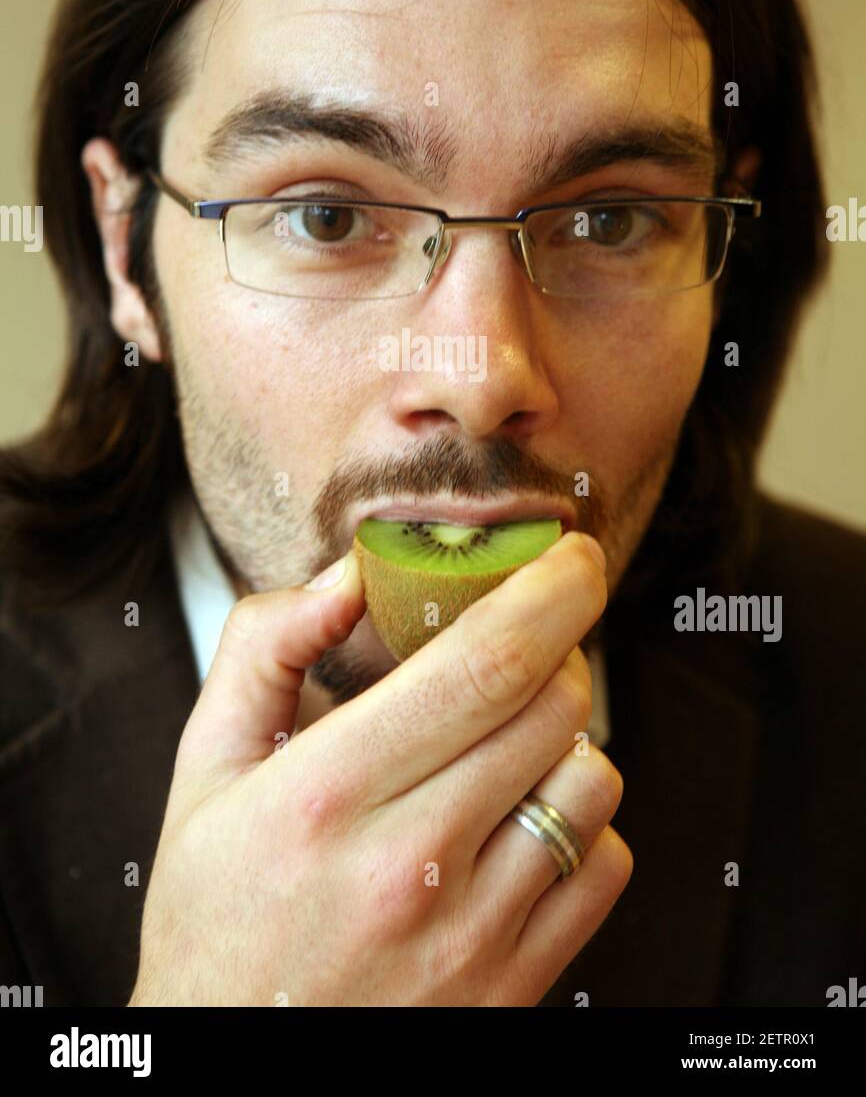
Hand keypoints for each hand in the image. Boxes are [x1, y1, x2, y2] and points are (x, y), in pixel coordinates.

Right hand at [129, 531, 630, 1005]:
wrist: (232, 1074)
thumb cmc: (218, 915)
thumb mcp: (204, 770)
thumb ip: (264, 650)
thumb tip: (349, 575)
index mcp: (325, 795)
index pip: (480, 664)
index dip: (547, 592)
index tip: (571, 556)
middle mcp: (407, 865)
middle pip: (551, 708)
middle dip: (561, 647)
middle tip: (529, 641)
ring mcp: (470, 934)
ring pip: (589, 781)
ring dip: (567, 736)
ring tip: (508, 742)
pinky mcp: (513, 985)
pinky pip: (602, 865)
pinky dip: (581, 822)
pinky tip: (520, 821)